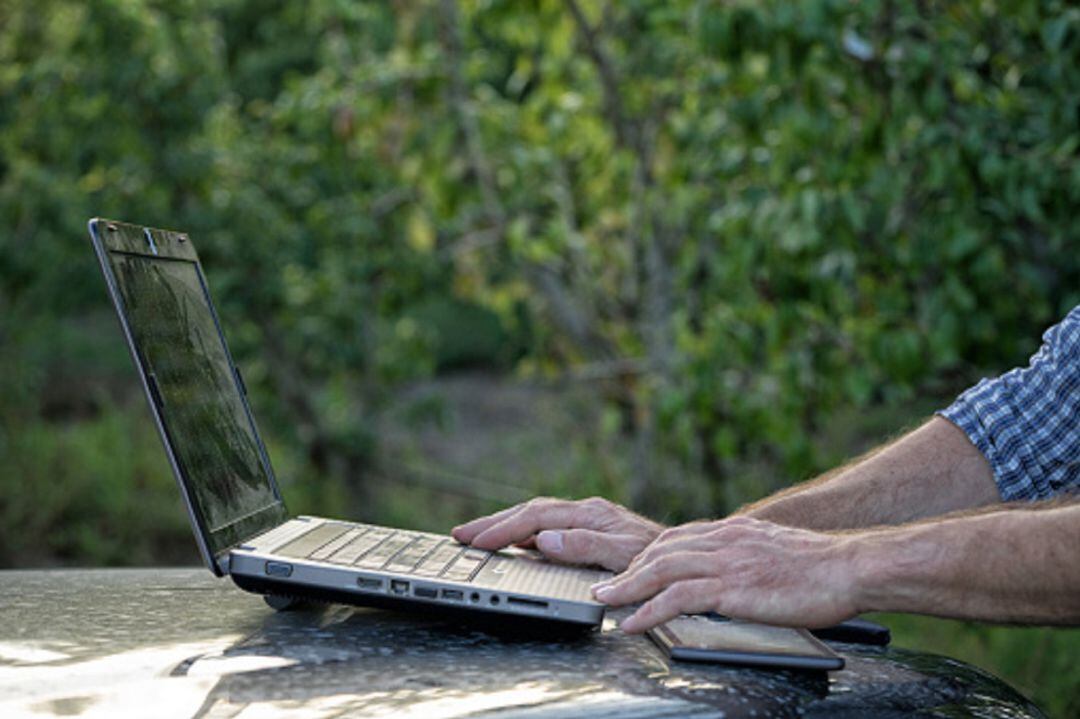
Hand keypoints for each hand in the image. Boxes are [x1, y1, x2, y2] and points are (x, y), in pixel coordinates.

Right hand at [451, 497, 663, 571]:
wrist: (686, 559)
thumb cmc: (659, 560)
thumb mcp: (623, 555)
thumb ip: (585, 545)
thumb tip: (544, 539)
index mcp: (589, 515)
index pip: (535, 519)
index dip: (502, 530)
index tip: (476, 542)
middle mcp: (586, 512)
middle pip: (529, 512)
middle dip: (492, 523)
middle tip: (459, 534)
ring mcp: (587, 520)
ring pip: (536, 517)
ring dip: (504, 525)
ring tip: (475, 536)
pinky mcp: (589, 530)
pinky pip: (546, 527)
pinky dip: (522, 533)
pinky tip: (513, 544)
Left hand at [592, 516, 859, 631]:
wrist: (850, 567)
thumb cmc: (821, 567)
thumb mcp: (774, 550)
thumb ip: (746, 554)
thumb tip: (734, 571)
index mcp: (733, 530)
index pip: (677, 537)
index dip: (648, 554)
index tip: (629, 568)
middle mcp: (723, 539)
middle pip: (660, 549)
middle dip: (626, 567)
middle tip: (603, 583)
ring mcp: (726, 561)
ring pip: (660, 569)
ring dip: (627, 587)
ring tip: (605, 601)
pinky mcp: (732, 586)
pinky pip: (678, 598)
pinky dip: (649, 610)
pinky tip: (634, 623)